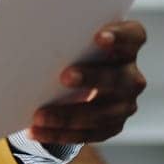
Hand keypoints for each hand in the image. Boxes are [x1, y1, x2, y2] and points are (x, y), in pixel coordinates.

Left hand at [28, 20, 147, 144]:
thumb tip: (30, 29)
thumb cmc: (76, 50)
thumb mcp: (76, 39)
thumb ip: (66, 34)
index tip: (98, 37)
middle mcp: (131, 76)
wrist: (84, 80)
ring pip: (100, 114)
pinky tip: (36, 131)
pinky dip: (60, 134)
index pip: (134, 37)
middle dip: (91, 77)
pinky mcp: (112, 126)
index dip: (120, 37)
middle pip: (117, 78)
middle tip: (64, 76)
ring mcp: (125, 104)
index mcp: (128, 46)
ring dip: (68, 115)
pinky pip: (87, 134)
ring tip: (39, 116)